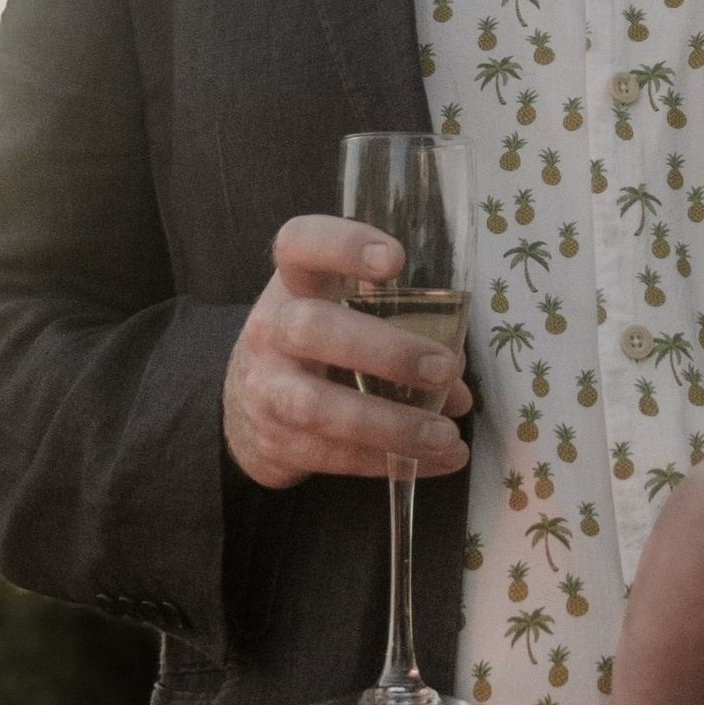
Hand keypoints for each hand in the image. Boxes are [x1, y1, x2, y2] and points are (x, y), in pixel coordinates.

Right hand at [220, 216, 473, 492]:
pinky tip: (436, 460)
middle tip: (444, 368)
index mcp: (295, 284)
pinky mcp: (277, 442)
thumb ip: (403, 331)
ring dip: (392, 423)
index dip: (343, 246)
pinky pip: (334, 455)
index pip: (299, 244)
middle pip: (312, 328)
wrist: (247, 408)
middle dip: (385, 351)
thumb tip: (456, 383)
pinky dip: (390, 460)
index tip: (394, 261)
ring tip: (446, 435)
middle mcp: (271, 329)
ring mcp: (267, 389)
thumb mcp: (347, 317)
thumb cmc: (318, 348)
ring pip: (318, 406)